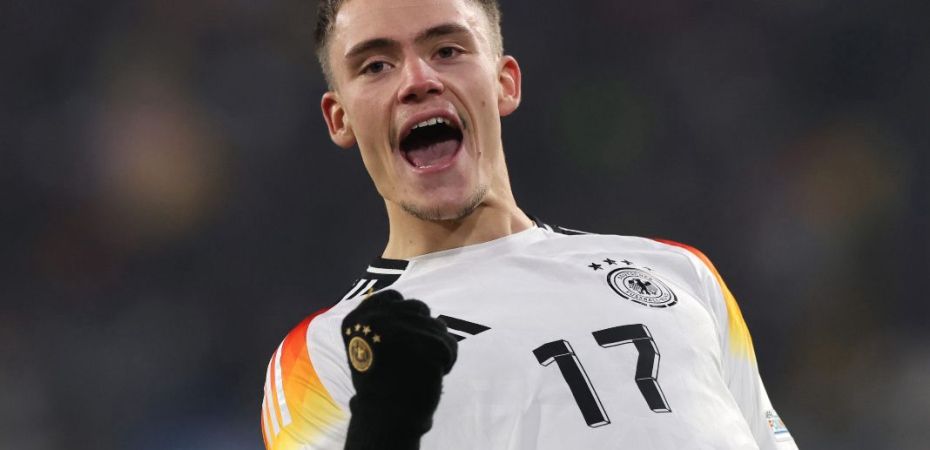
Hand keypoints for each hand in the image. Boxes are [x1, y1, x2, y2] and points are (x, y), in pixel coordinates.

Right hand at [341, 289, 457, 448]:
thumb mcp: (367, 345)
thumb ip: (385, 322)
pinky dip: (447, 359)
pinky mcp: (425, 346)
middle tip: (414, 355)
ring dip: (437, 345)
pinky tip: (434, 373)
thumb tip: (425, 313)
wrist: (386, 417)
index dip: (405, 314)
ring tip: (422, 367)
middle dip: (423, 328)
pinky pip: (449, 343)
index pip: (393, 296)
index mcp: (358, 319)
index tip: (403, 336)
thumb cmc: (379, 383)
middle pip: (419, 307)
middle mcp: (377, 320)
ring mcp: (402, 332)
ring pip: (437, 325)